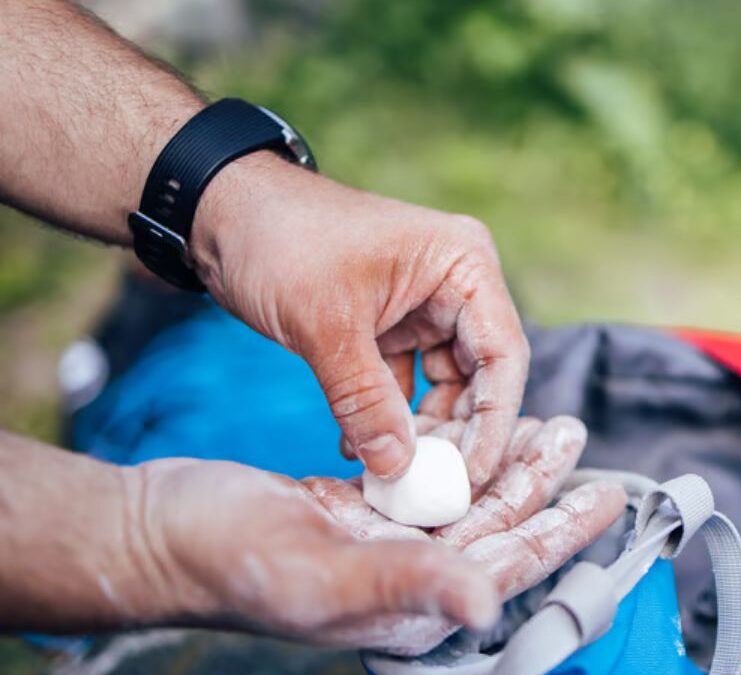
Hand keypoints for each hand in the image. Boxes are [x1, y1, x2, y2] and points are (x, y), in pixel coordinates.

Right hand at [137, 415, 624, 653]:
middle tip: (575, 432)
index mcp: (413, 602)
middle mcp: (409, 576)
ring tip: (544, 422)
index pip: (510, 567)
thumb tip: (488, 601)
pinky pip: (429, 482)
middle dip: (542, 483)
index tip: (608, 496)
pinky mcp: (361, 513)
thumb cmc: (228, 559)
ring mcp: (385, 543)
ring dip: (507, 461)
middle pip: (498, 528)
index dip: (562, 532)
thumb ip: (408, 584)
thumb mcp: (322, 574)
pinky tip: (476, 425)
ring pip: (468, 500)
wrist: (161, 532)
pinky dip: (458, 452)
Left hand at [191, 154, 529, 482]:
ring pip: (444, 387)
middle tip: (434, 487)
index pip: (503, 354)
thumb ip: (365, 400)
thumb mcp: (325, 324)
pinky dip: (385, 418)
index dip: (494, 420)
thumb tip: (397, 468)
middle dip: (458, 433)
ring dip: (419, 431)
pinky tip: (360, 451)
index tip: (472, 476)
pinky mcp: (391, 328)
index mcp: (464, 265)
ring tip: (392, 475)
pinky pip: (403, 385)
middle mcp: (456, 286)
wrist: (218, 212)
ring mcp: (424, 308)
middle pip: (481, 376)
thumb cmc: (280, 239)